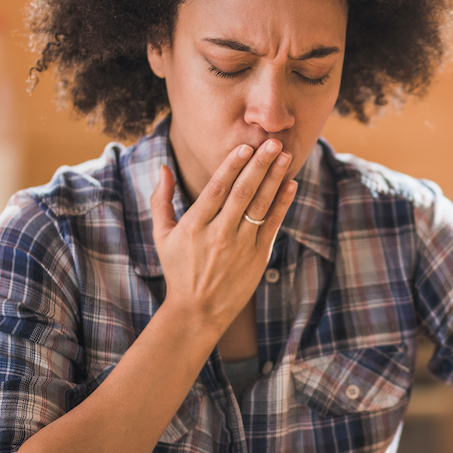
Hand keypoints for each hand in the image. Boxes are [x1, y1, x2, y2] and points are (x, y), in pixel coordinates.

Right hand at [150, 139, 297, 336]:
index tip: (245, 147)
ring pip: (260, 206)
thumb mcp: (162, 235)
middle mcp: (219, 234)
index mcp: (194, 226)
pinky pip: (273, 225)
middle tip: (273, 141)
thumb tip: (164, 168)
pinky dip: (283, 204)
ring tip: (285, 155)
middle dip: (259, 165)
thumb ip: (161, 200)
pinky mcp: (258, 257)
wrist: (198, 310)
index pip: (216, 189)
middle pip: (242, 193)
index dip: (232, 166)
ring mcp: (241, 246)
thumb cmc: (178, 269)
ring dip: (275, 179)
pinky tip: (291, 185)